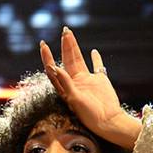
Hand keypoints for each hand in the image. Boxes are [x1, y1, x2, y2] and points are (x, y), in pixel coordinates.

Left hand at [40, 28, 140, 149]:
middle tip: (64, 30)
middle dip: (65, 46)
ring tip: (70, 34)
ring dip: (74, 47)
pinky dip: (96, 59)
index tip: (44, 44)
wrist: (109, 122)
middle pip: (67, 60)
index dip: (47, 57)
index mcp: (66, 88)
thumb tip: (54, 67)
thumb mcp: (75, 99)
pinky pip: (97, 67)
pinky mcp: (100, 81)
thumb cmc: (90, 115)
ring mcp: (88, 81)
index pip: (53, 69)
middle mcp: (75, 83)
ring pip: (79, 60)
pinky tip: (93, 51)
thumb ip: (65, 83)